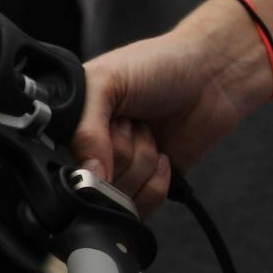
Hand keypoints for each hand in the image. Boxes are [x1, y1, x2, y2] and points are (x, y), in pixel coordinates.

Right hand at [71, 12, 260, 216]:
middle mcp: (94, 147)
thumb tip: (88, 175)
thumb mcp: (106, 81)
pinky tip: (162, 154)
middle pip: (94, 181)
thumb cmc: (158, 65)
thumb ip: (85, 129)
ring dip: (143, 162)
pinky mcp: (150, 185)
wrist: (211, 76)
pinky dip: (157, 182)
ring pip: (120, 197)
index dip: (87, 151)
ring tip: (148, 133)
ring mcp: (123, 169)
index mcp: (74, 119)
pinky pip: (143, 207)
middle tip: (132, 122)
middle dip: (122, 151)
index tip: (107, 130)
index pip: (62, 157)